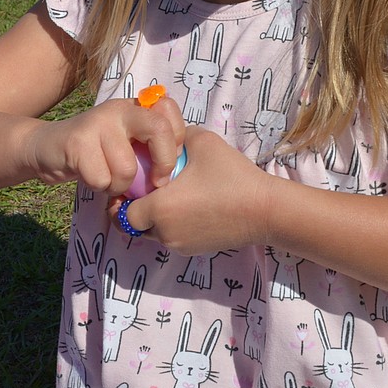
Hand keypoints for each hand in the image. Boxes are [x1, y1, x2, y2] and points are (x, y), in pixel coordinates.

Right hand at [28, 95, 185, 195]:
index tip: (166, 164)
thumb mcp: (126, 144)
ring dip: (120, 185)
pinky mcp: (78, 142)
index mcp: (135, 107)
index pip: (169, 110)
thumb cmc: (96, 153)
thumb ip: (149, 148)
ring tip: (110, 179)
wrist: (47, 148)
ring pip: (127, 168)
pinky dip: (100, 188)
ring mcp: (98, 123)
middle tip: (155, 183)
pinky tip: (91, 178)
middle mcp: (119, 109)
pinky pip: (102, 179)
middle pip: (158, 129)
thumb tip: (176, 173)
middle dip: (162, 163)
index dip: (175, 141)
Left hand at [110, 127, 269, 255]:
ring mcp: (180, 245)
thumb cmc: (231, 175)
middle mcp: (164, 232)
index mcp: (159, 208)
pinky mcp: (194, 250)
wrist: (264, 210)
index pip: (122, 211)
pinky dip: (173, 225)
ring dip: (155, 218)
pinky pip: (172, 238)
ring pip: (153, 234)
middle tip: (148, 189)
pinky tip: (190, 207)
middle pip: (135, 226)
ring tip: (172, 196)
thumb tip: (162, 137)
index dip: (124, 197)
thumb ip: (174, 136)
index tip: (133, 183)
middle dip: (137, 209)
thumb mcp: (201, 141)